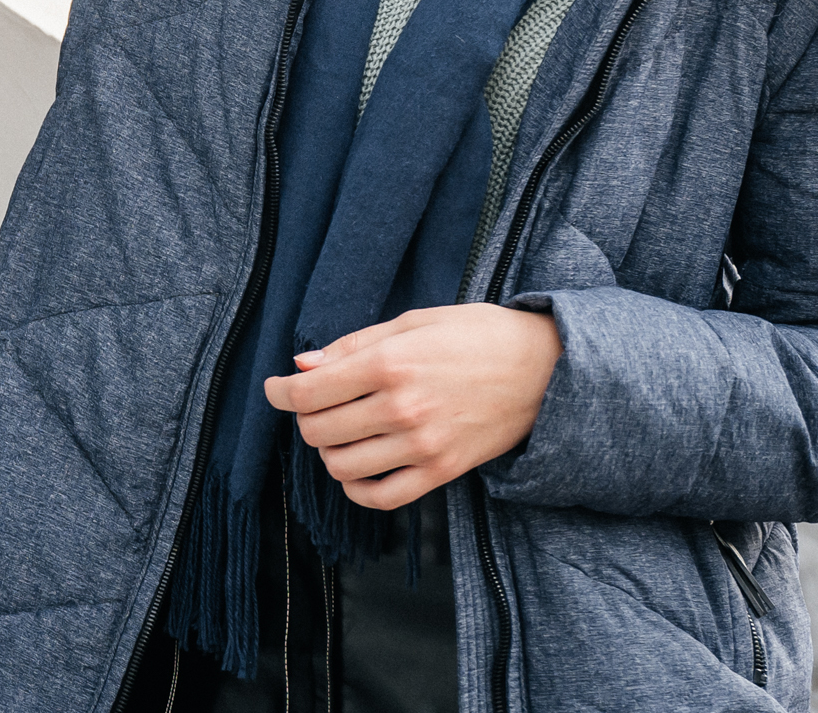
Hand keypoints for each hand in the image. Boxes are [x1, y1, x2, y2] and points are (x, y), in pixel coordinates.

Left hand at [261, 304, 561, 510]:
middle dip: (305, 418)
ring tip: (341, 433)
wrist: (543, 369)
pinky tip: (359, 468)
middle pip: (319, 431)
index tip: (274, 388)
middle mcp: (401, 408)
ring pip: (342, 467)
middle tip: (316, 405)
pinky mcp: (441, 471)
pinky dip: (358, 488)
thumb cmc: (477, 334)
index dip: (279, 392)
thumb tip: (304, 367)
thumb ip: (353, 346)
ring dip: (329, 452)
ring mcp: (422, 446)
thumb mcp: (413, 322)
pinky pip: (381, 497)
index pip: (309, 392)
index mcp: (389, 363)